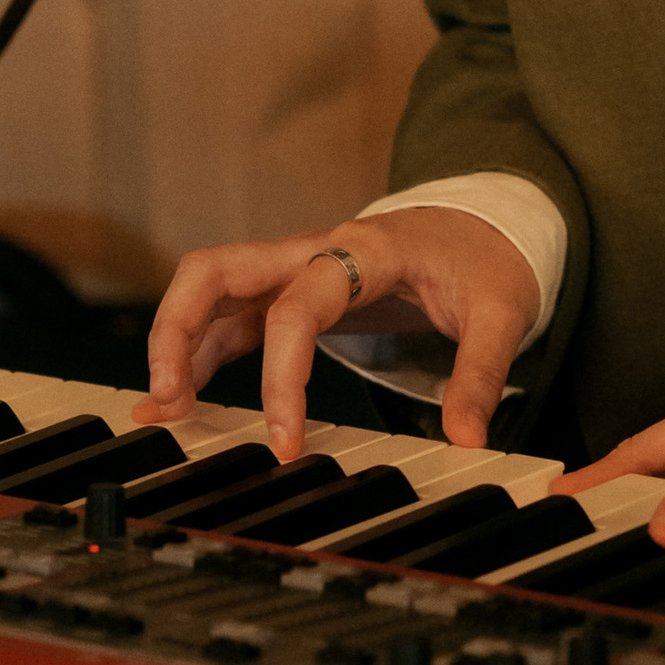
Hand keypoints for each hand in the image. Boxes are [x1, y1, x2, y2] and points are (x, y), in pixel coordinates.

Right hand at [136, 210, 539, 457]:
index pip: (297, 307)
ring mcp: (296, 268)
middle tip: (168, 401)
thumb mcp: (502, 311)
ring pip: (210, 290)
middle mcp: (314, 251)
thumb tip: (466, 440)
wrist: (488, 221)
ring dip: (177, 343)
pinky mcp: (294, 291)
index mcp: (362, 250)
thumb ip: (481, 374)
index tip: (284, 443)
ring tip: (162, 410)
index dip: (283, 378)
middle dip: (176, 330)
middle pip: (215, 270)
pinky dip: (201, 353)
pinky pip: (232, 316)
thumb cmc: (487, 259)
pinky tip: (186, 397)